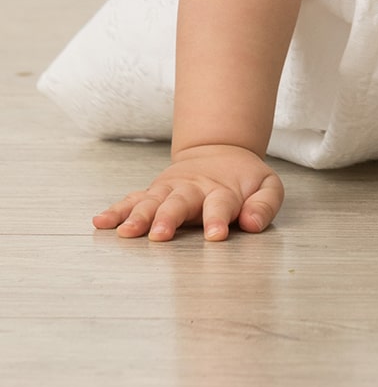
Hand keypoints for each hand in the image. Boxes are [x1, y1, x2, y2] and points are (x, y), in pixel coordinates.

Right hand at [92, 144, 283, 242]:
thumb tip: (252, 224)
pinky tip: (100, 222)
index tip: (216, 235)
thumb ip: (265, 204)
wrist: (220, 150)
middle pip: (179, 203)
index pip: (220, 205)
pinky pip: (132, 200)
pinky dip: (116, 211)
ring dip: (138, 216)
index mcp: (222, 191)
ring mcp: (170, 190)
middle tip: (160, 235)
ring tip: (126, 233)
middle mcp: (193, 190)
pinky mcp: (154, 193)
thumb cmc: (245, 179)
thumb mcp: (268, 186)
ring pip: (151, 202)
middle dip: (168, 218)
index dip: (218, 219)